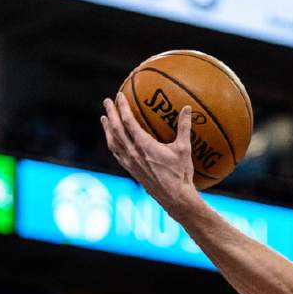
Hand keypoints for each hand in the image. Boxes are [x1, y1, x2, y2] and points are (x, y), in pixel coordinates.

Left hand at [101, 92, 198, 213]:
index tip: (119, 96)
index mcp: (144, 146)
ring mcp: (130, 163)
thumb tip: (188, 108)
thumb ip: (184, 127)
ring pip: (113, 142)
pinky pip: (117, 153)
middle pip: (116, 130)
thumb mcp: (184, 149)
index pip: (128, 123)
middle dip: (111, 114)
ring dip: (107, 129)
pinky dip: (112, 143)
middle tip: (106, 101)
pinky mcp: (131, 170)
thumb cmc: (181, 174)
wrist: (174, 198)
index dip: (122, 108)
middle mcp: (133, 154)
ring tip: (104, 118)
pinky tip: (112, 140)